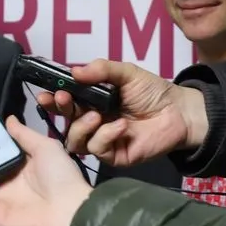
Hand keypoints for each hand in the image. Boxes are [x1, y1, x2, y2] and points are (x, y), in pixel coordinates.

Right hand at [36, 59, 203, 166]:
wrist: (178, 111)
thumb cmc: (152, 91)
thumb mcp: (126, 73)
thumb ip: (101, 69)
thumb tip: (75, 71)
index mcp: (92, 102)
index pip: (66, 102)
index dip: (54, 98)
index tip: (47, 92)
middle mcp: (93, 121)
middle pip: (66, 122)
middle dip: (61, 110)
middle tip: (63, 99)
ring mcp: (102, 140)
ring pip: (75, 141)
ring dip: (80, 127)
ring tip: (95, 115)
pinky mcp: (114, 155)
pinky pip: (98, 150)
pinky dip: (106, 136)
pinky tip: (121, 126)